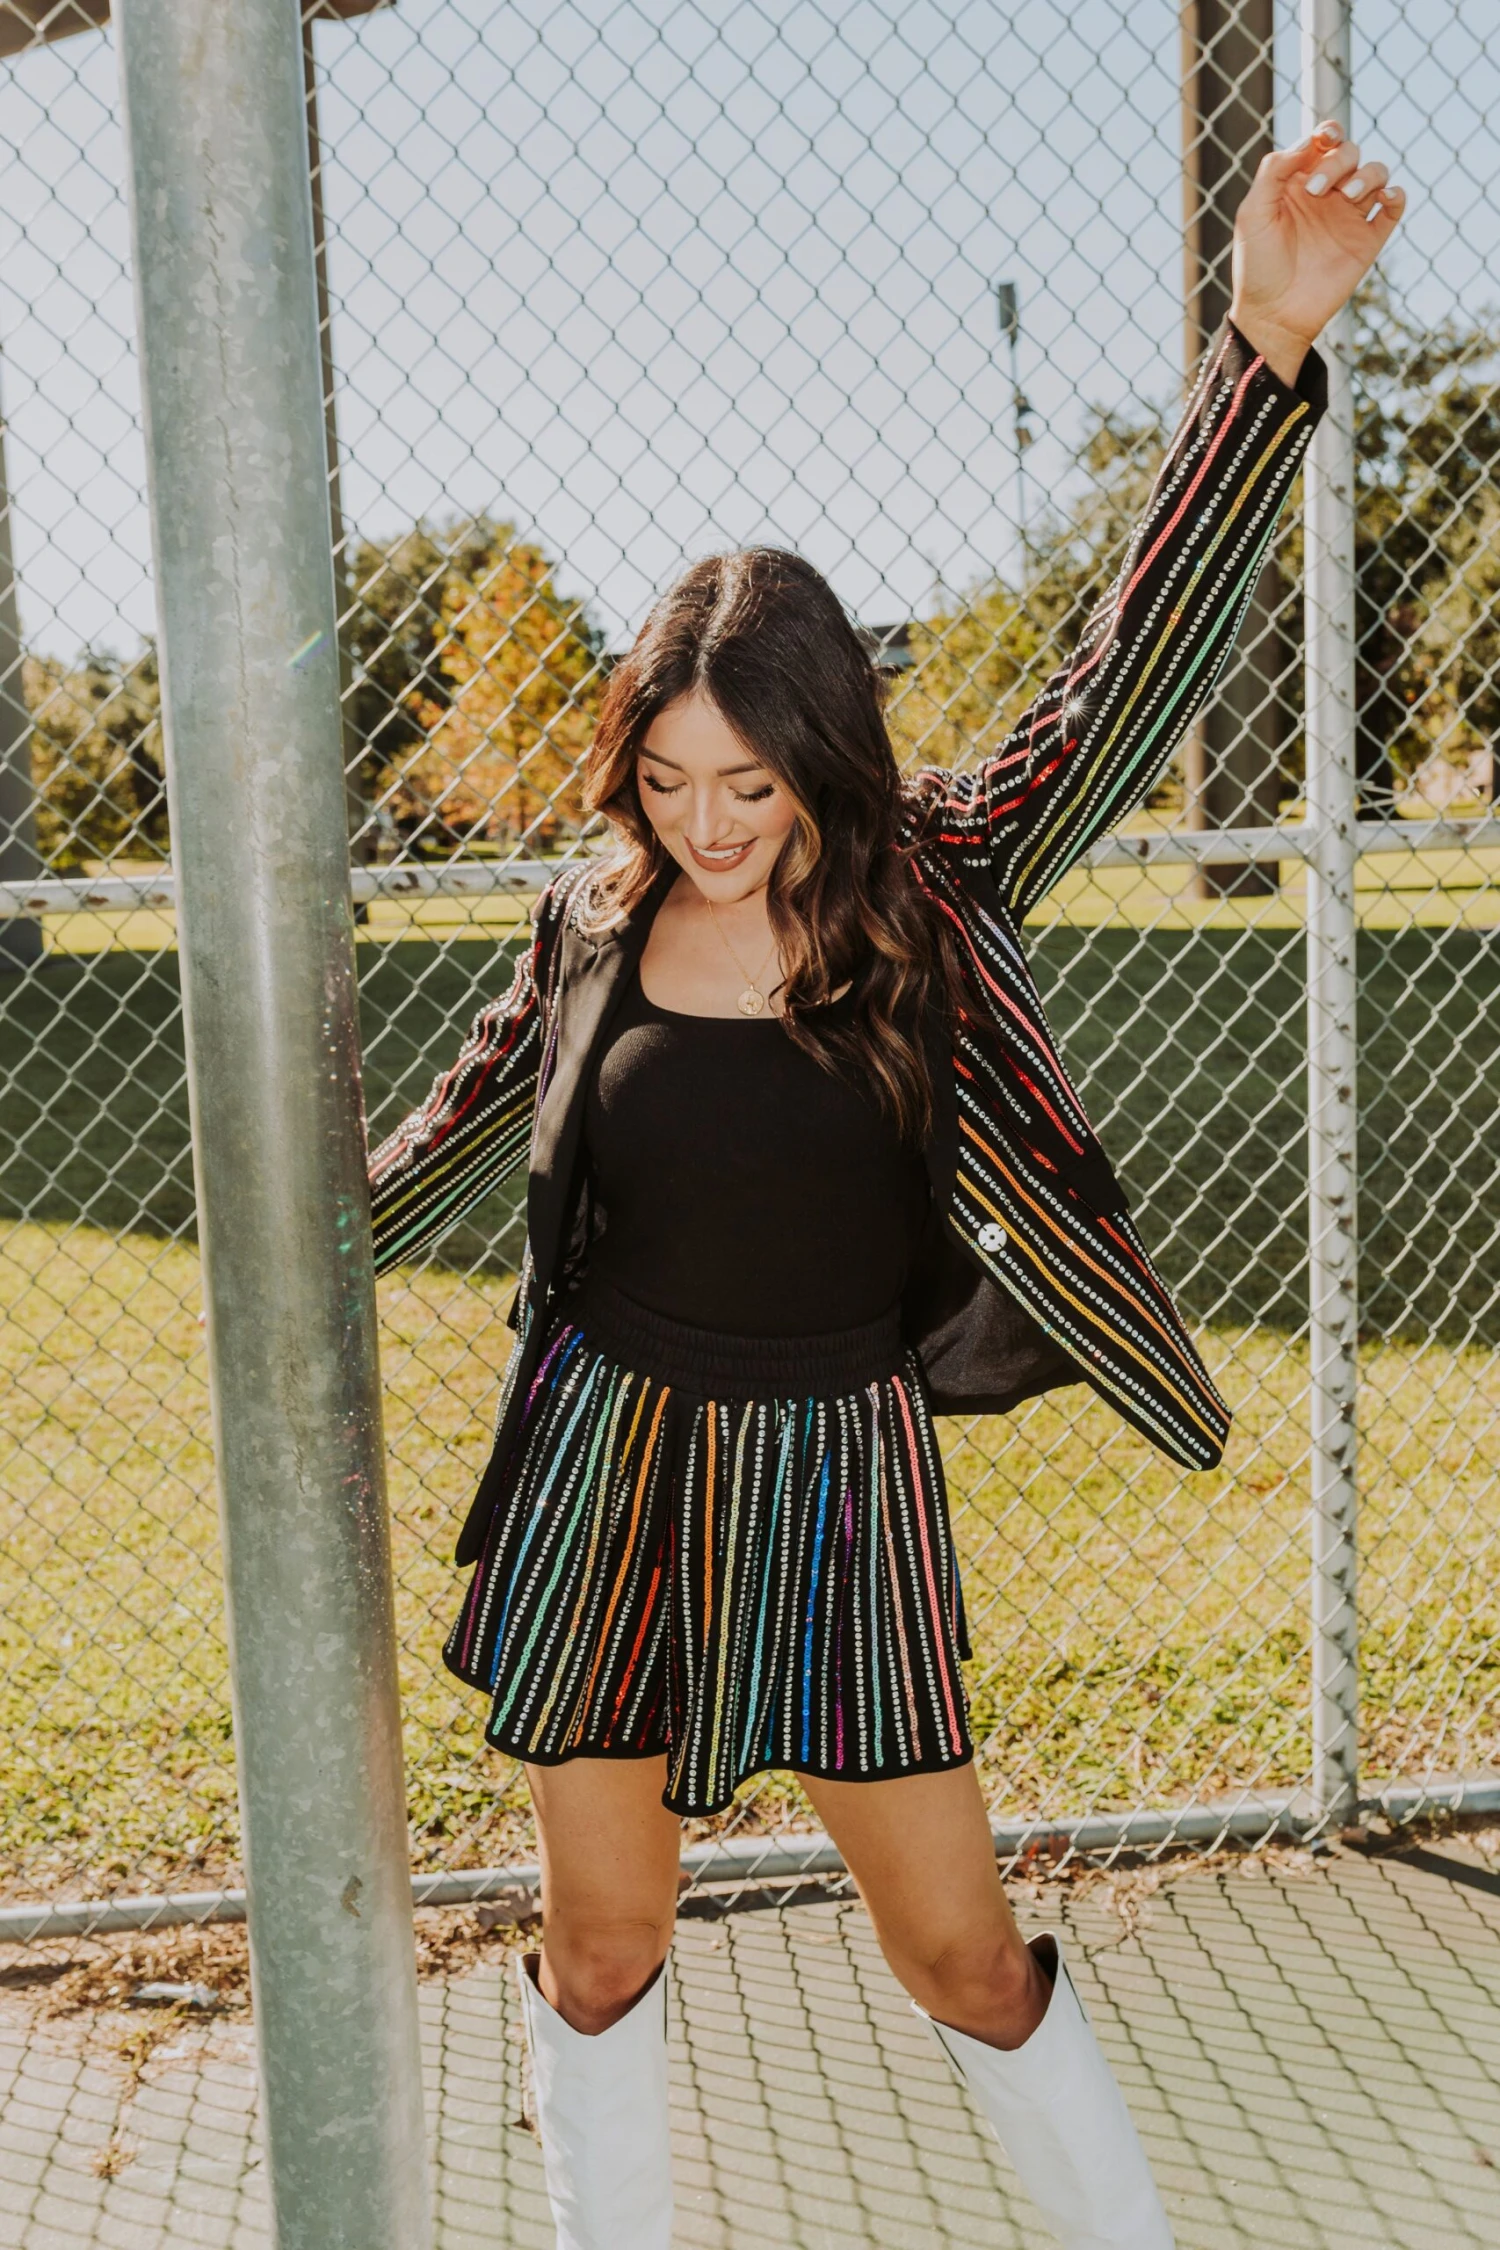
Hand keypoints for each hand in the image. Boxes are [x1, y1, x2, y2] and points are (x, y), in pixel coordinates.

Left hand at [1230, 123, 1405, 383]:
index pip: (1323, 144)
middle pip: (1350, 154)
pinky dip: (1397, 195)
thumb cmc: (1257, 267)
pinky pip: (1394, 207)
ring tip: (1348, 198)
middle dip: (1339, 161)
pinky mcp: (1367, 241)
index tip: (1326, 138)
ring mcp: (1349, 217)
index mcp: (1298, 184)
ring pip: (1376, 174)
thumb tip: (1310, 141)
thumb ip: (1274, 171)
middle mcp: (1327, 196)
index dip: (1329, 132)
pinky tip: (1385, 198)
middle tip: (1317, 192)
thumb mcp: (1253, 214)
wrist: (1274, 316)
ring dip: (1368, 176)